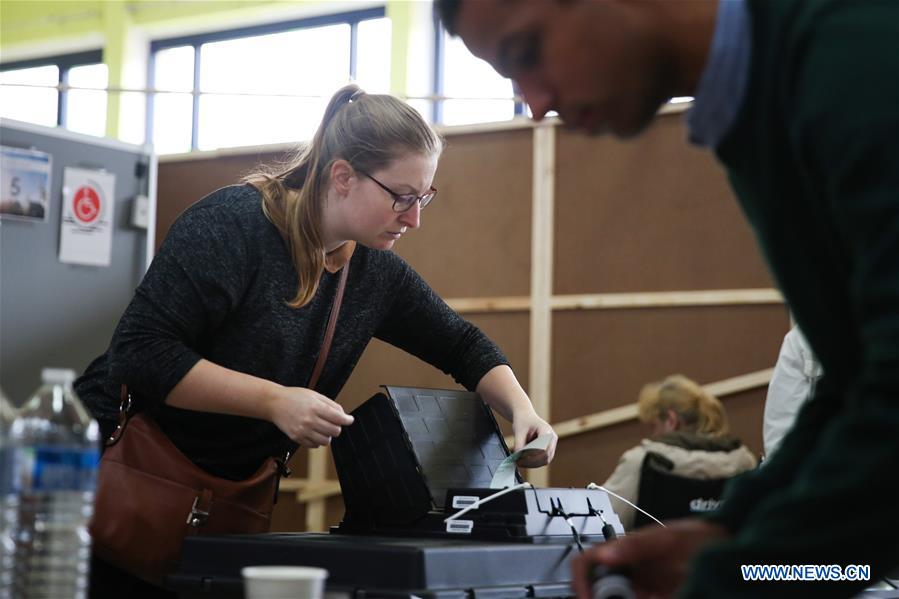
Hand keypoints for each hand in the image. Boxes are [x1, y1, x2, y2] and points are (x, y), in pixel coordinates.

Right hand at [268, 387, 353, 447]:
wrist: (275, 403)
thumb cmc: (296, 397)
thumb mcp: (315, 395)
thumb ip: (331, 405)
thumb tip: (344, 416)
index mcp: (316, 408)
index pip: (338, 418)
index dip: (347, 420)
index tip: (349, 420)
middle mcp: (309, 420)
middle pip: (334, 431)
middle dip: (337, 427)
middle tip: (333, 422)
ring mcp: (302, 431)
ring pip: (326, 441)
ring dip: (328, 435)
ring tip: (323, 428)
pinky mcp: (296, 438)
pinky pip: (314, 445)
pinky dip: (318, 441)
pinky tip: (314, 432)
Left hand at [512, 409, 557, 466]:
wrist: (526, 417)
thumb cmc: (523, 421)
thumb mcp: (518, 431)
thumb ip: (519, 444)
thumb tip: (518, 457)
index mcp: (546, 430)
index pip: (543, 448)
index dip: (533, 455)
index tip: (520, 457)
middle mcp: (552, 438)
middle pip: (546, 456)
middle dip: (532, 461)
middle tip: (518, 462)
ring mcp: (552, 445)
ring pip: (546, 460)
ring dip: (533, 464)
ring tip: (519, 463)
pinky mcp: (548, 450)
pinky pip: (543, 460)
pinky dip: (534, 463)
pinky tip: (523, 462)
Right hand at [570, 519, 729, 598]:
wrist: (729, 547)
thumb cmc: (699, 537)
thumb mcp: (668, 539)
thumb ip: (636, 546)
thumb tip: (604, 555)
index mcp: (623, 551)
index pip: (586, 563)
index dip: (580, 581)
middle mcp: (628, 571)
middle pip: (599, 590)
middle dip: (603, 598)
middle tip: (640, 596)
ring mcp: (642, 588)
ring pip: (619, 598)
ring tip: (657, 593)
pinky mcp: (657, 598)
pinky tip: (664, 595)